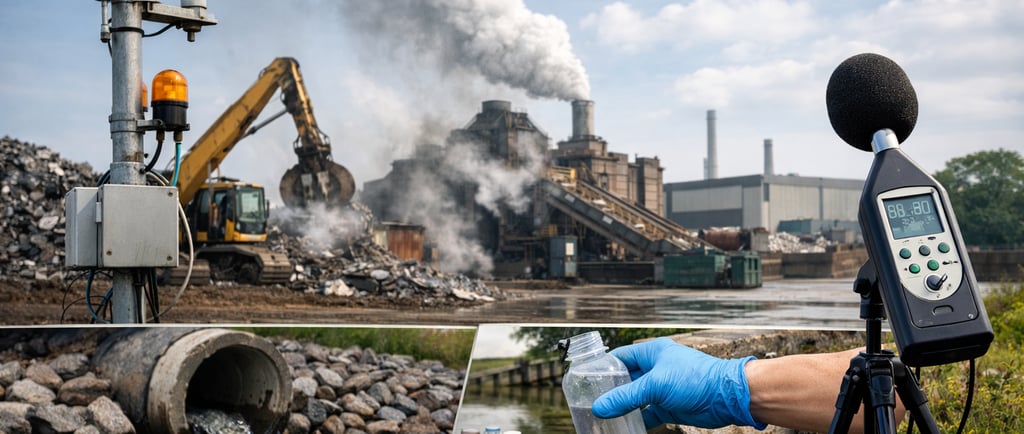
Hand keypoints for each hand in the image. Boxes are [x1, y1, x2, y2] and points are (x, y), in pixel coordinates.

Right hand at [591, 337, 765, 429]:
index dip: (602, 368)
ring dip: (622, 408)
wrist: (727, 397)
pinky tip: (624, 428)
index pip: (619, 357)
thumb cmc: (696, 379)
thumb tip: (600, 407)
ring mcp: (662, 388)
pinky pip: (647, 414)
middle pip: (625, 380)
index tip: (586, 380)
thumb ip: (626, 397)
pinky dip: (636, 421)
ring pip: (635, 399)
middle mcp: (656, 368)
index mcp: (652, 352)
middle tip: (591, 403)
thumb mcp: (656, 386)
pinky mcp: (669, 406)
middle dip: (610, 392)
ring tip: (603, 417)